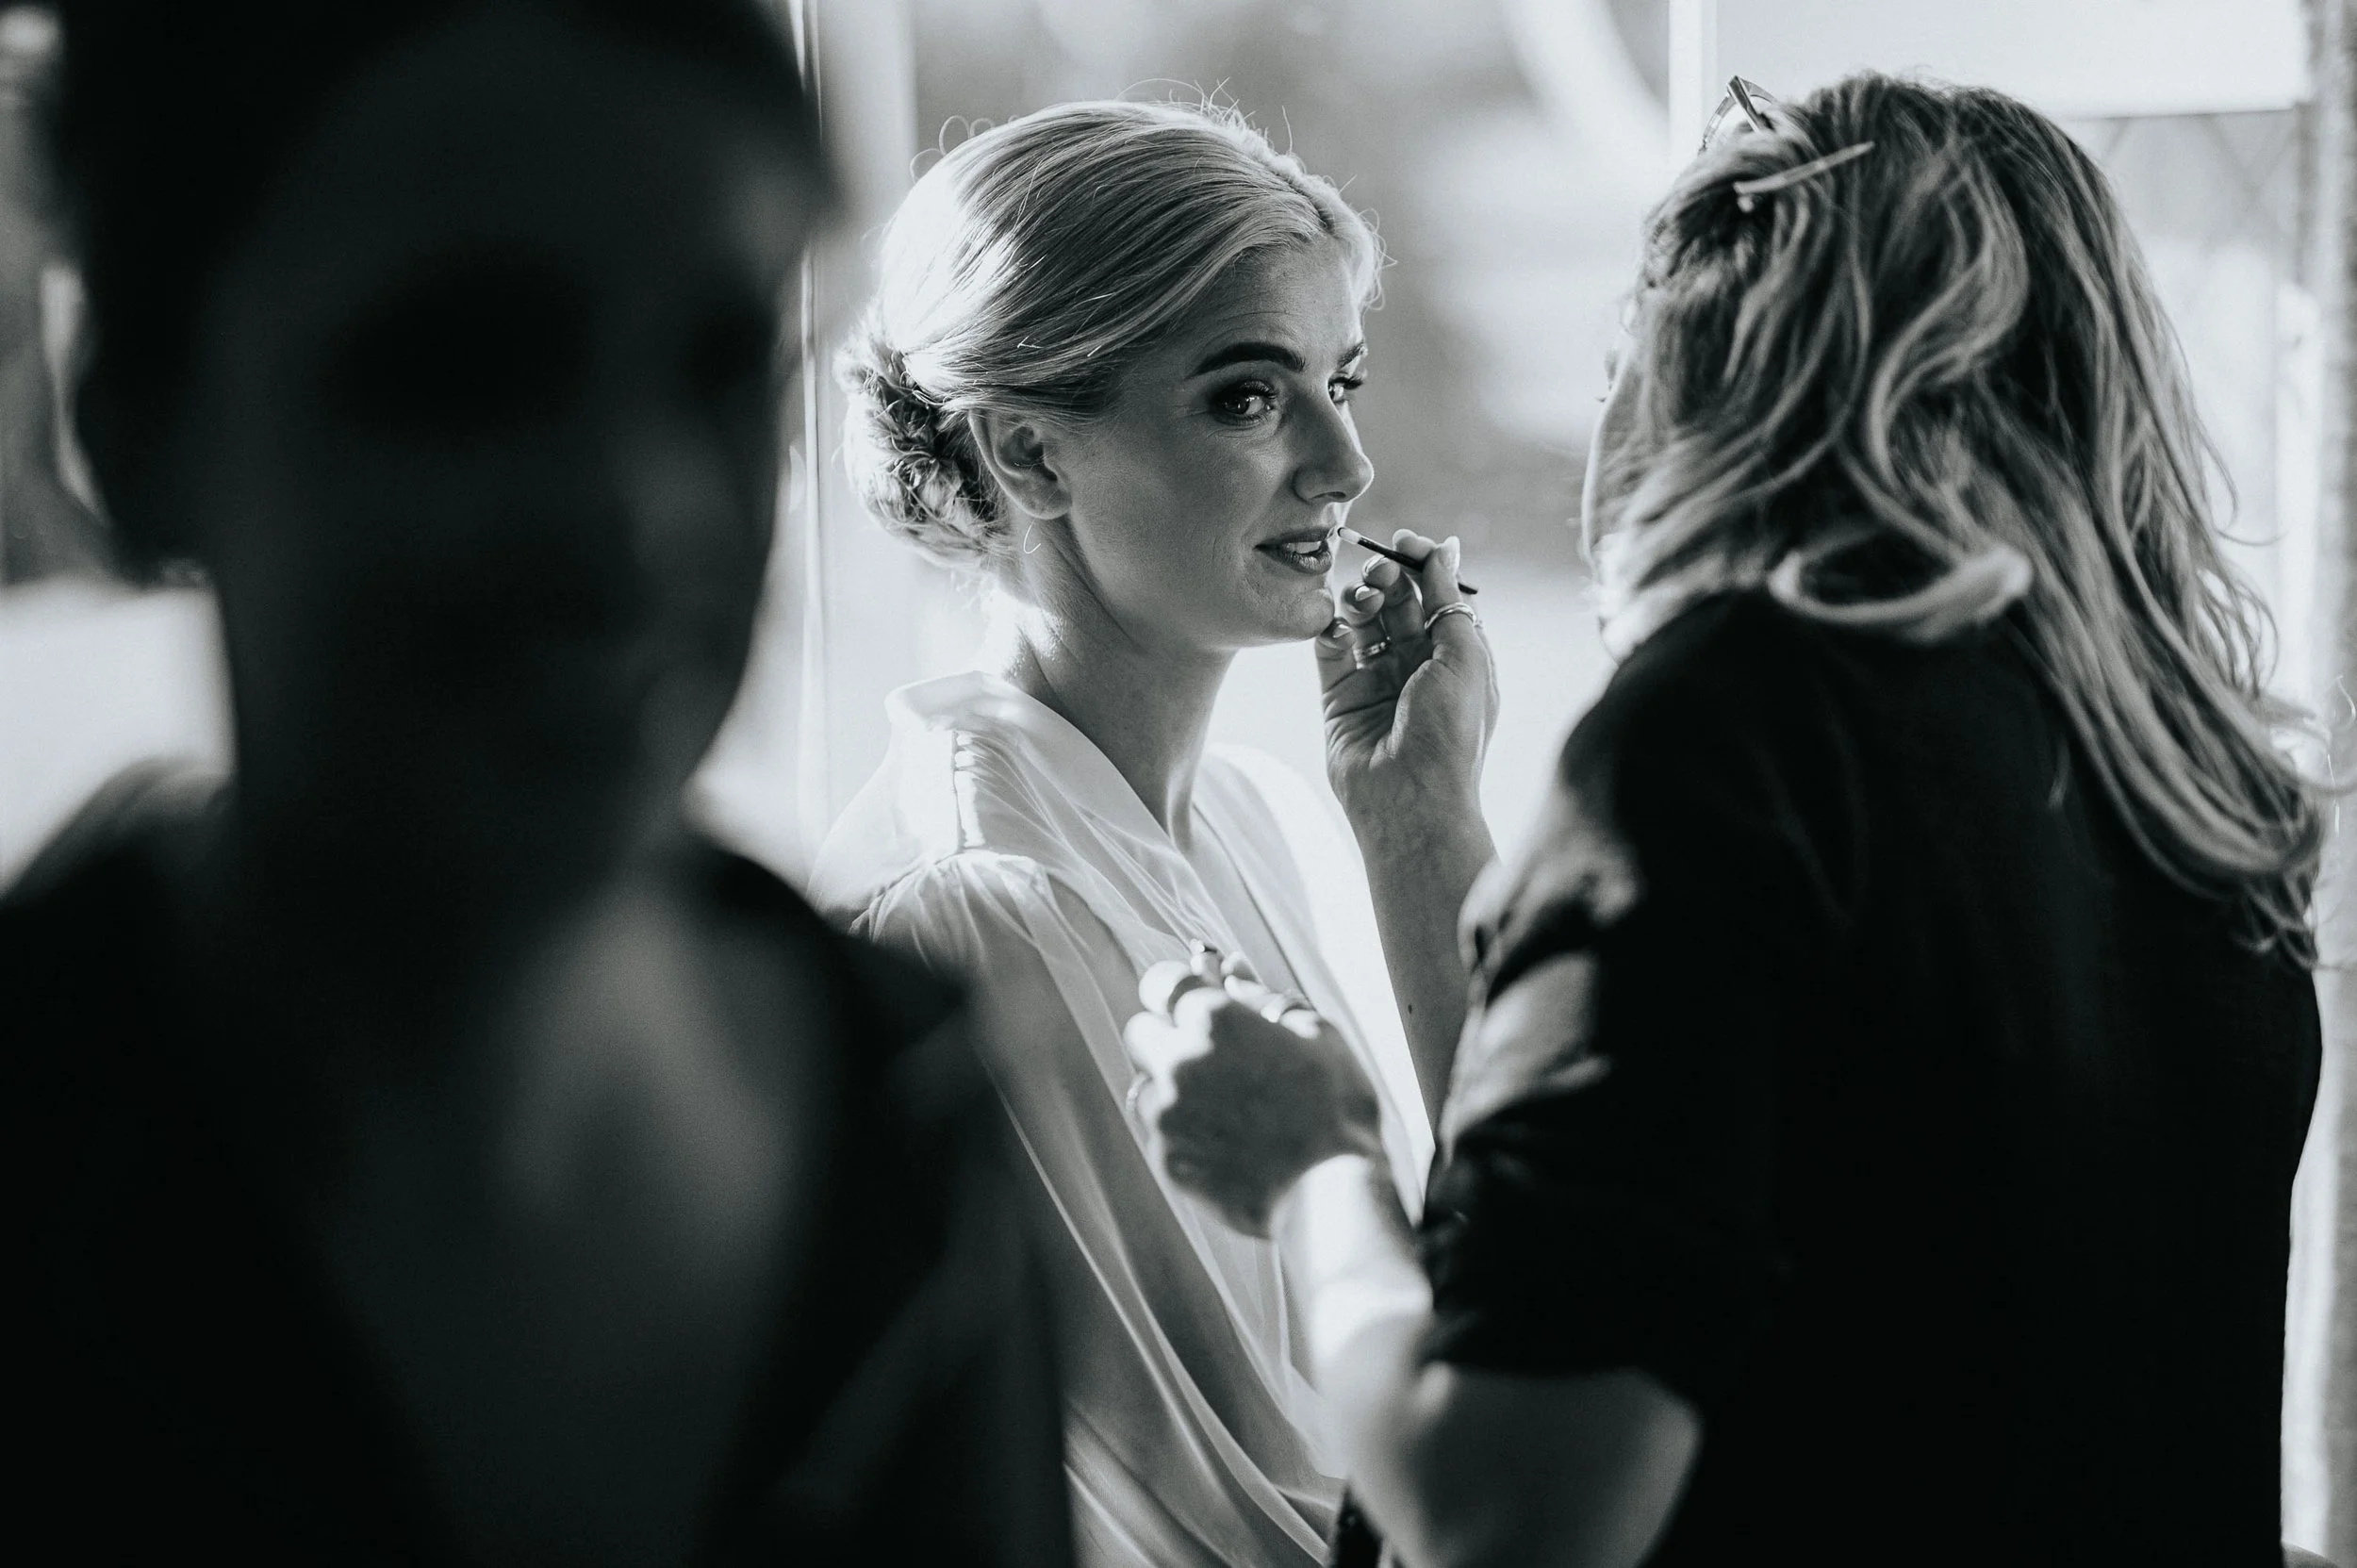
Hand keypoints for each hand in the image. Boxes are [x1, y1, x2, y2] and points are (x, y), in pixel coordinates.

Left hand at [1123, 947, 1384, 1237]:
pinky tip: (1223, 1141)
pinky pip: (1157, 1132)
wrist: (1329, 1194)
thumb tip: (1231, 972)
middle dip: (1166, 1036)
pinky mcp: (1166, 1160)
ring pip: (1144, 1084)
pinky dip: (1180, 1130)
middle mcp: (1179, 1062)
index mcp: (1215, 1021)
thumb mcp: (1316, 1036)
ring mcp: (1167, 1115)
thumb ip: (1265, 998)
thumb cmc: (1334, 1108)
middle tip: (1209, 1055)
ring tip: (1223, 1106)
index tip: (1192, 1002)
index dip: (1176, 990)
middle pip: (1140, 1031)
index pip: (1161, 982)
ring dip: (1170, 1086)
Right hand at [1319, 531, 1498, 846]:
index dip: (1422, 566)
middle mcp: (1417, 667)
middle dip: (1389, 578)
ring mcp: (1376, 680)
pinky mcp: (1339, 695)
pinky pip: (1329, 647)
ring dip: (1361, 599)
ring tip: (1361, 600)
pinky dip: (1329, 624)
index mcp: (1458, 658)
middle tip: (1378, 570)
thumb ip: (1449, 598)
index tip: (1405, 542)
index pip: (1437, 596)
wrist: (1409, 800)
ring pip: (1363, 620)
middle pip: (1398, 603)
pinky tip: (1335, 616)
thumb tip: (1447, 546)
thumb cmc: (1450, 734)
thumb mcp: (1465, 657)